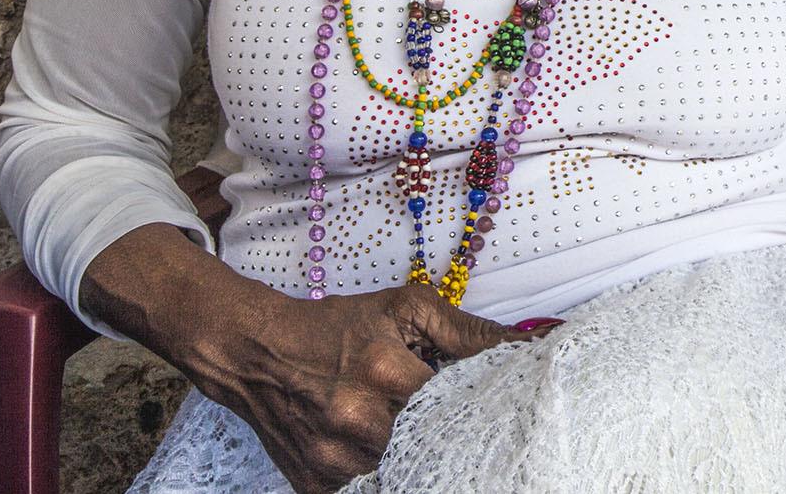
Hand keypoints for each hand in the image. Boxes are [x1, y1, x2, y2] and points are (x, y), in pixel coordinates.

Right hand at [191, 281, 530, 492]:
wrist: (256, 354)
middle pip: (430, 442)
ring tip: (414, 429)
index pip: (457, 402)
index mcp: (382, 370)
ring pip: (402, 469)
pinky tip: (384, 447)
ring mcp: (332, 459)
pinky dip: (382, 471)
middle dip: (448, 431)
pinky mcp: (315, 484)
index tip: (496, 401)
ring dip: (416, 452)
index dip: (479, 403)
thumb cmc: (333, 327)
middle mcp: (355, 419)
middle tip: (457, 422)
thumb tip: (530, 343)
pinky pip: (367, 487)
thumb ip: (468, 331)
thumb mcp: (404, 309)